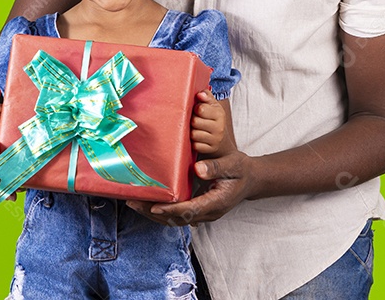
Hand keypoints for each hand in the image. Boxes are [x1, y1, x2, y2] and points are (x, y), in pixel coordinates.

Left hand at [126, 151, 254, 225]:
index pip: (190, 210)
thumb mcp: (233, 164)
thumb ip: (216, 167)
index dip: (171, 209)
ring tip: (133, 203)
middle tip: (133, 203)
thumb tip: (198, 169)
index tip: (154, 206)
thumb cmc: (241, 170)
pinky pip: (177, 215)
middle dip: (154, 213)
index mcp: (216, 203)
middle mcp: (208, 213)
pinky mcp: (198, 210)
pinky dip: (161, 211)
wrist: (251, 180)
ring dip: (154, 214)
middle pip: (177, 219)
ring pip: (175, 220)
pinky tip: (147, 203)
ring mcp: (203, 214)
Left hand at [191, 90, 224, 154]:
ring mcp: (215, 140)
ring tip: (195, 128)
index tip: (197, 109)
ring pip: (193, 134)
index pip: (200, 109)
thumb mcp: (212, 104)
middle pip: (195, 122)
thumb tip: (200, 94)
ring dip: (191, 131)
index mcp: (219, 114)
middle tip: (194, 120)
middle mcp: (219, 128)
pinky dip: (193, 142)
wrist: (220, 137)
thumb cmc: (211, 117)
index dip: (195, 108)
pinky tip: (196, 138)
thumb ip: (206, 96)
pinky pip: (195, 145)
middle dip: (192, 120)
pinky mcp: (210, 149)